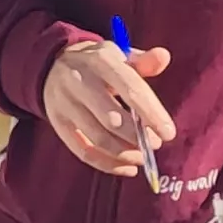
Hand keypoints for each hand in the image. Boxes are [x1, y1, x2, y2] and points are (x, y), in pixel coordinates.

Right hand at [40, 37, 175, 177]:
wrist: (53, 64)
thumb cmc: (99, 64)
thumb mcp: (119, 55)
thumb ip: (143, 61)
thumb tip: (163, 57)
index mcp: (100, 60)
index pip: (130, 89)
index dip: (151, 114)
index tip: (169, 133)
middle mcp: (78, 81)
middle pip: (112, 118)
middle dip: (138, 137)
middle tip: (155, 145)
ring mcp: (64, 103)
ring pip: (98, 138)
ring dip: (125, 153)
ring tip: (142, 157)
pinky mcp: (57, 122)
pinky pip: (83, 151)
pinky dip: (107, 164)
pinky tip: (127, 168)